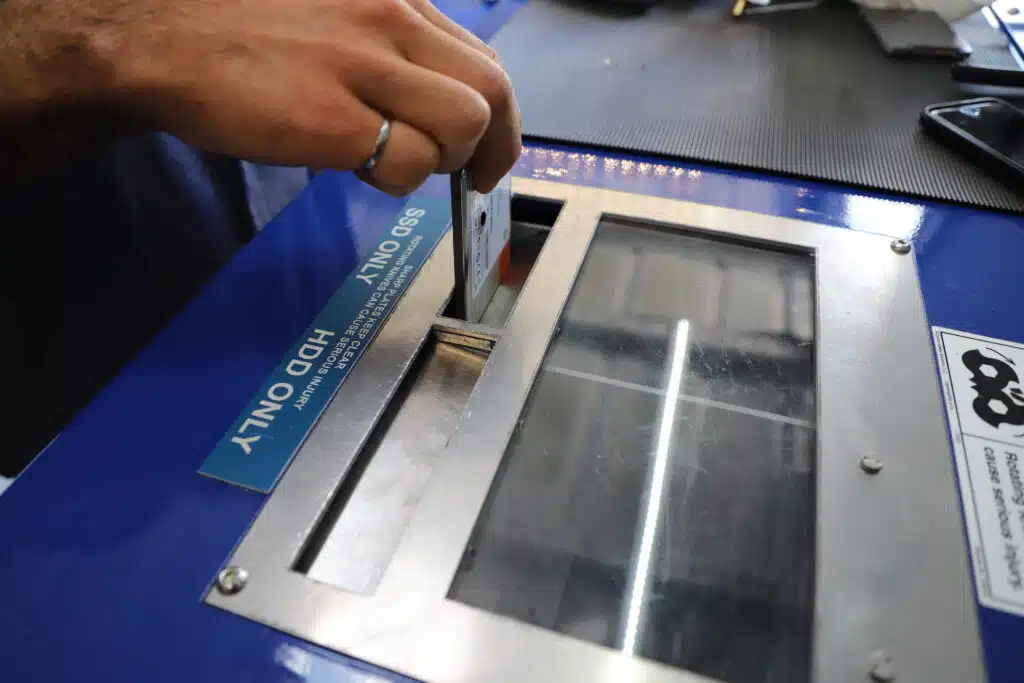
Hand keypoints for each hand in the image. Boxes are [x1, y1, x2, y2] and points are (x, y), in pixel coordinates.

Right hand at [69, 0, 521, 194]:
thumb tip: (428, 96)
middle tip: (476, 177)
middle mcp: (391, 22)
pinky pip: (409, 164)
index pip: (482, 59)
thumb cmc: (239, 27)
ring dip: (443, 160)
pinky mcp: (335, 119)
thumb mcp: (333, 10)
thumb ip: (387, 42)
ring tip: (398, 164)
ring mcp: (365, 68)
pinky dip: (397, 180)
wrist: (160, 37)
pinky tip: (358, 169)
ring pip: (463, 126)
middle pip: (491, 92)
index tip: (487, 145)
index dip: (497, 113)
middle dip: (496, 146)